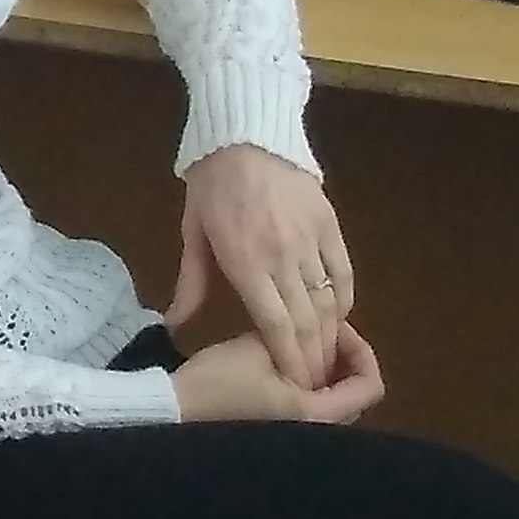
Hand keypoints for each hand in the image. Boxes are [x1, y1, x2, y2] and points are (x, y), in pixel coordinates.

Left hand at [170, 143, 354, 386]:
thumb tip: (174, 322)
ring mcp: (309, 240)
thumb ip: (192, 281)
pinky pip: (343, 271)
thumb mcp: (193, 232)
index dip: (289, 359)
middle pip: (305, 321)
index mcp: (244, 262)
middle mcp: (281, 257)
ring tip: (329, 361)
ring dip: (330, 336)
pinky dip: (344, 298)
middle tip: (315, 383)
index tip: (295, 385)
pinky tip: (341, 318)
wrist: (244, 133)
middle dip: (312, 358)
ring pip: (327, 300)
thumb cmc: (211, 185)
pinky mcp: (330, 224)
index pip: (274, 324)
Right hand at [173, 323, 385, 426]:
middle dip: (346, 360)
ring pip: (337, 401)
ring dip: (330, 373)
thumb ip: (298, 339)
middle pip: (357, 394)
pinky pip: (317, 408)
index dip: (361, 351)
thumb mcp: (260, 346)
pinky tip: (291, 366)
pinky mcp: (284, 432)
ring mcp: (301, 435)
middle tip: (324, 334)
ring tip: (306, 347)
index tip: (336, 329)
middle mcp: (317, 430)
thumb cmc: (219, 378)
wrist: (178, 409)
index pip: (370, 386)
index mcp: (316, 412)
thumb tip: (319, 332)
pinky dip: (315, 385)